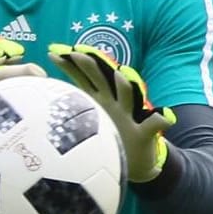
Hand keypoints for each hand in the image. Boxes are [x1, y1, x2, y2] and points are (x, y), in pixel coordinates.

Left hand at [48, 43, 174, 182]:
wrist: (135, 160)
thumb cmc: (110, 140)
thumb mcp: (92, 123)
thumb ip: (75, 109)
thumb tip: (50, 100)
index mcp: (100, 100)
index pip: (82, 78)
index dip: (69, 65)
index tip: (53, 53)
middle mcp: (115, 103)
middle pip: (102, 79)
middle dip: (90, 65)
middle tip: (74, 53)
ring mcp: (130, 116)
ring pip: (127, 95)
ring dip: (125, 86)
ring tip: (119, 75)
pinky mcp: (145, 132)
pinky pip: (153, 125)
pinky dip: (158, 120)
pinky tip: (162, 117)